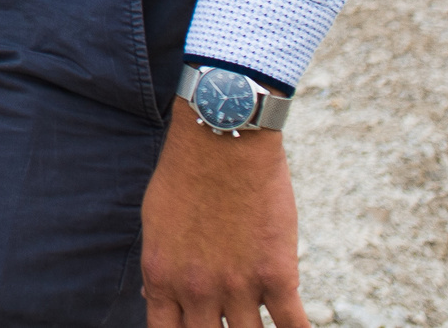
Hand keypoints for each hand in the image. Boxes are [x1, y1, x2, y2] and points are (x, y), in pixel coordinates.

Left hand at [140, 100, 309, 327]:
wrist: (223, 139)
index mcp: (162, 277)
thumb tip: (155, 300)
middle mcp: (197, 290)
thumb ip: (161, 269)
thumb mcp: (156, 223)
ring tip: (258, 327)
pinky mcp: (277, 276)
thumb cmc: (185, 174)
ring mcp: (238, 286)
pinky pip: (292, 326)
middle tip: (228, 324)